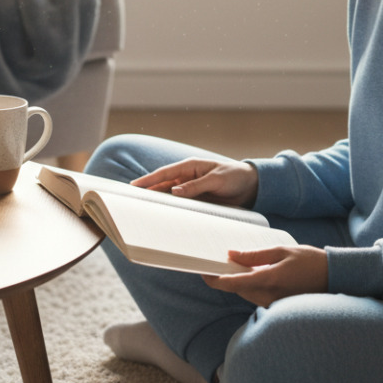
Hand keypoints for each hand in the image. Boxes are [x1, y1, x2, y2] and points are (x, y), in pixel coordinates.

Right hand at [131, 158, 258, 207]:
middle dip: (147, 191)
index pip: (165, 173)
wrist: (251, 186)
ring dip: (158, 201)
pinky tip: (163, 216)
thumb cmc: (235, 177)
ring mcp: (191, 189)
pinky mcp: (197, 200)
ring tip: (141, 210)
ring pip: (169, 196)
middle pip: (163, 185)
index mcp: (191, 166)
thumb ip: (196, 185)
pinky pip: (181, 205)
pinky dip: (172, 209)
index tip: (134, 186)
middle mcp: (187, 177)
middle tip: (130, 200)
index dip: (148, 180)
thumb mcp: (217, 180)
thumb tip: (174, 191)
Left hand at [203, 246, 327, 306]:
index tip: (203, 272)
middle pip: (237, 289)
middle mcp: (268, 296)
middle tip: (214, 263)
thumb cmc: (309, 261)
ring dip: (236, 281)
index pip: (234, 284)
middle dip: (224, 278)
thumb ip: (255, 255)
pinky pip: (256, 296)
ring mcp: (273, 303)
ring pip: (246, 293)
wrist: (334, 277)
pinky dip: (249, 285)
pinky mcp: (277, 305)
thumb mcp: (281, 251)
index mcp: (268, 281)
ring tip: (230, 265)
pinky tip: (248, 273)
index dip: (215, 279)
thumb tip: (232, 255)